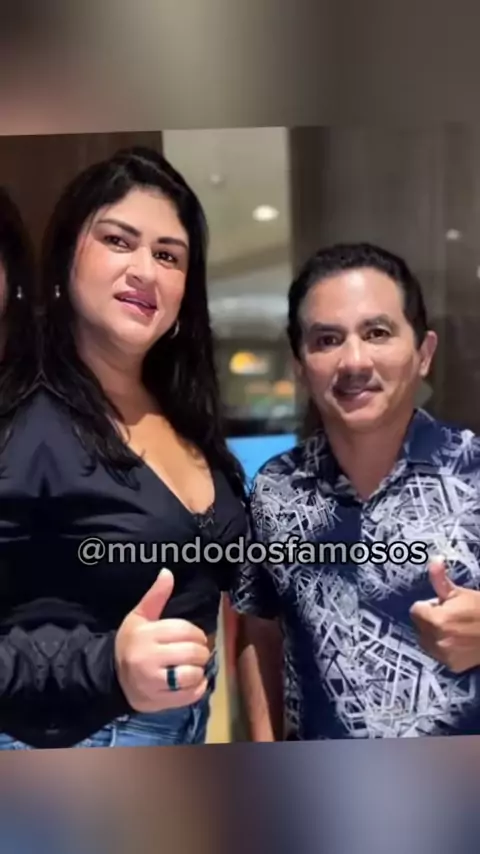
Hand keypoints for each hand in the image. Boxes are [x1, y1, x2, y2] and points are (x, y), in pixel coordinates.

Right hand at [114, 569, 209, 711]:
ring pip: (192, 675)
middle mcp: (147, 659)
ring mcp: (152, 683)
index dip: (197, 633)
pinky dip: (198, 688)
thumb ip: (155, 596)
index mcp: (145, 635)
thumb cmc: (130, 643)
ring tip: (194, 667)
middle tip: (198, 652)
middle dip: (201, 651)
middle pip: (192, 652)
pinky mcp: (158, 702)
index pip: (184, 631)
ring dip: (200, 670)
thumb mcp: (139, 617)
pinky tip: (193, 681)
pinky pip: (189, 696)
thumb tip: (167, 572)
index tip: (196, 637)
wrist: (111, 677)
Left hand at [410, 555, 479, 672]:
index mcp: (436, 620)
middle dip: (429, 620)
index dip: (428, 606)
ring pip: (427, 641)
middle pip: (419, 627)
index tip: (440, 605)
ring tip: (454, 628)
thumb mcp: (459, 592)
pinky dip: (445, 648)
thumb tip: (434, 560)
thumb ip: (440, 579)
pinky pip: (439, 654)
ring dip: (435, 635)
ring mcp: (444, 654)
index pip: (416, 611)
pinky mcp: (452, 665)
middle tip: (448, 616)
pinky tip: (458, 641)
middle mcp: (437, 640)